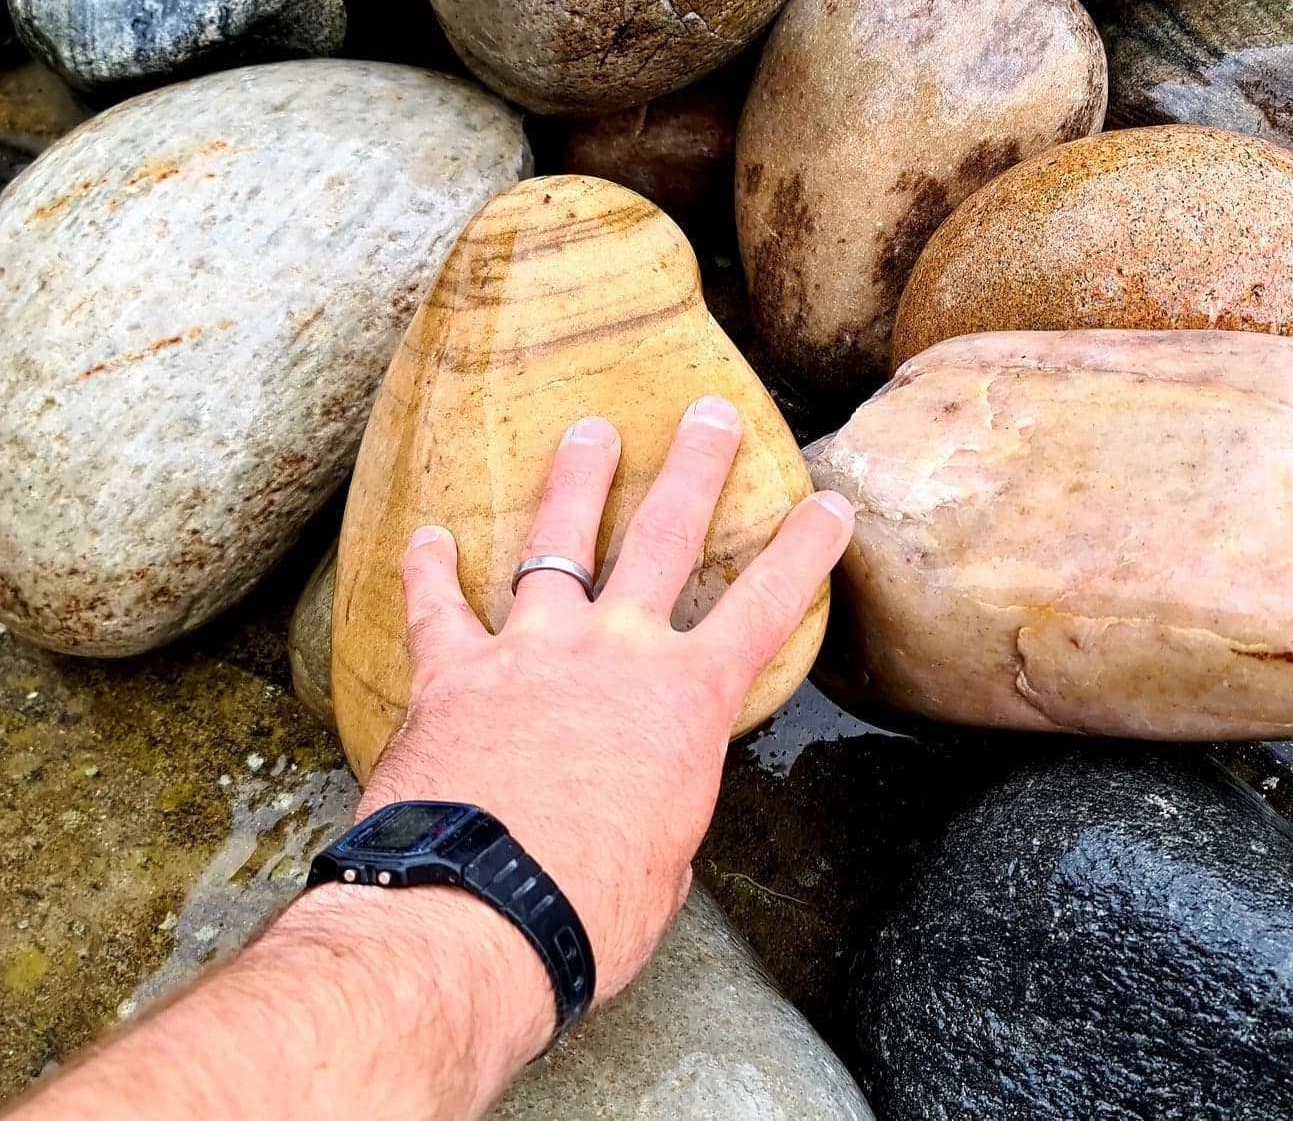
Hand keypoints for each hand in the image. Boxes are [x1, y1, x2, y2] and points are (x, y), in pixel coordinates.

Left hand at [350, 397, 852, 1009]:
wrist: (474, 914)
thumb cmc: (586, 911)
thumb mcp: (664, 867)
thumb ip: (664, 817)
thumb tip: (645, 817)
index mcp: (686, 701)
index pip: (766, 607)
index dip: (805, 551)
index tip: (830, 503)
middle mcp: (617, 651)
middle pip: (666, 535)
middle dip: (696, 468)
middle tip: (710, 414)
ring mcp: (533, 650)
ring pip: (559, 542)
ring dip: (576, 481)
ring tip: (589, 430)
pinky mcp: (453, 672)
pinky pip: (439, 608)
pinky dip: (430, 572)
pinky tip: (427, 536)